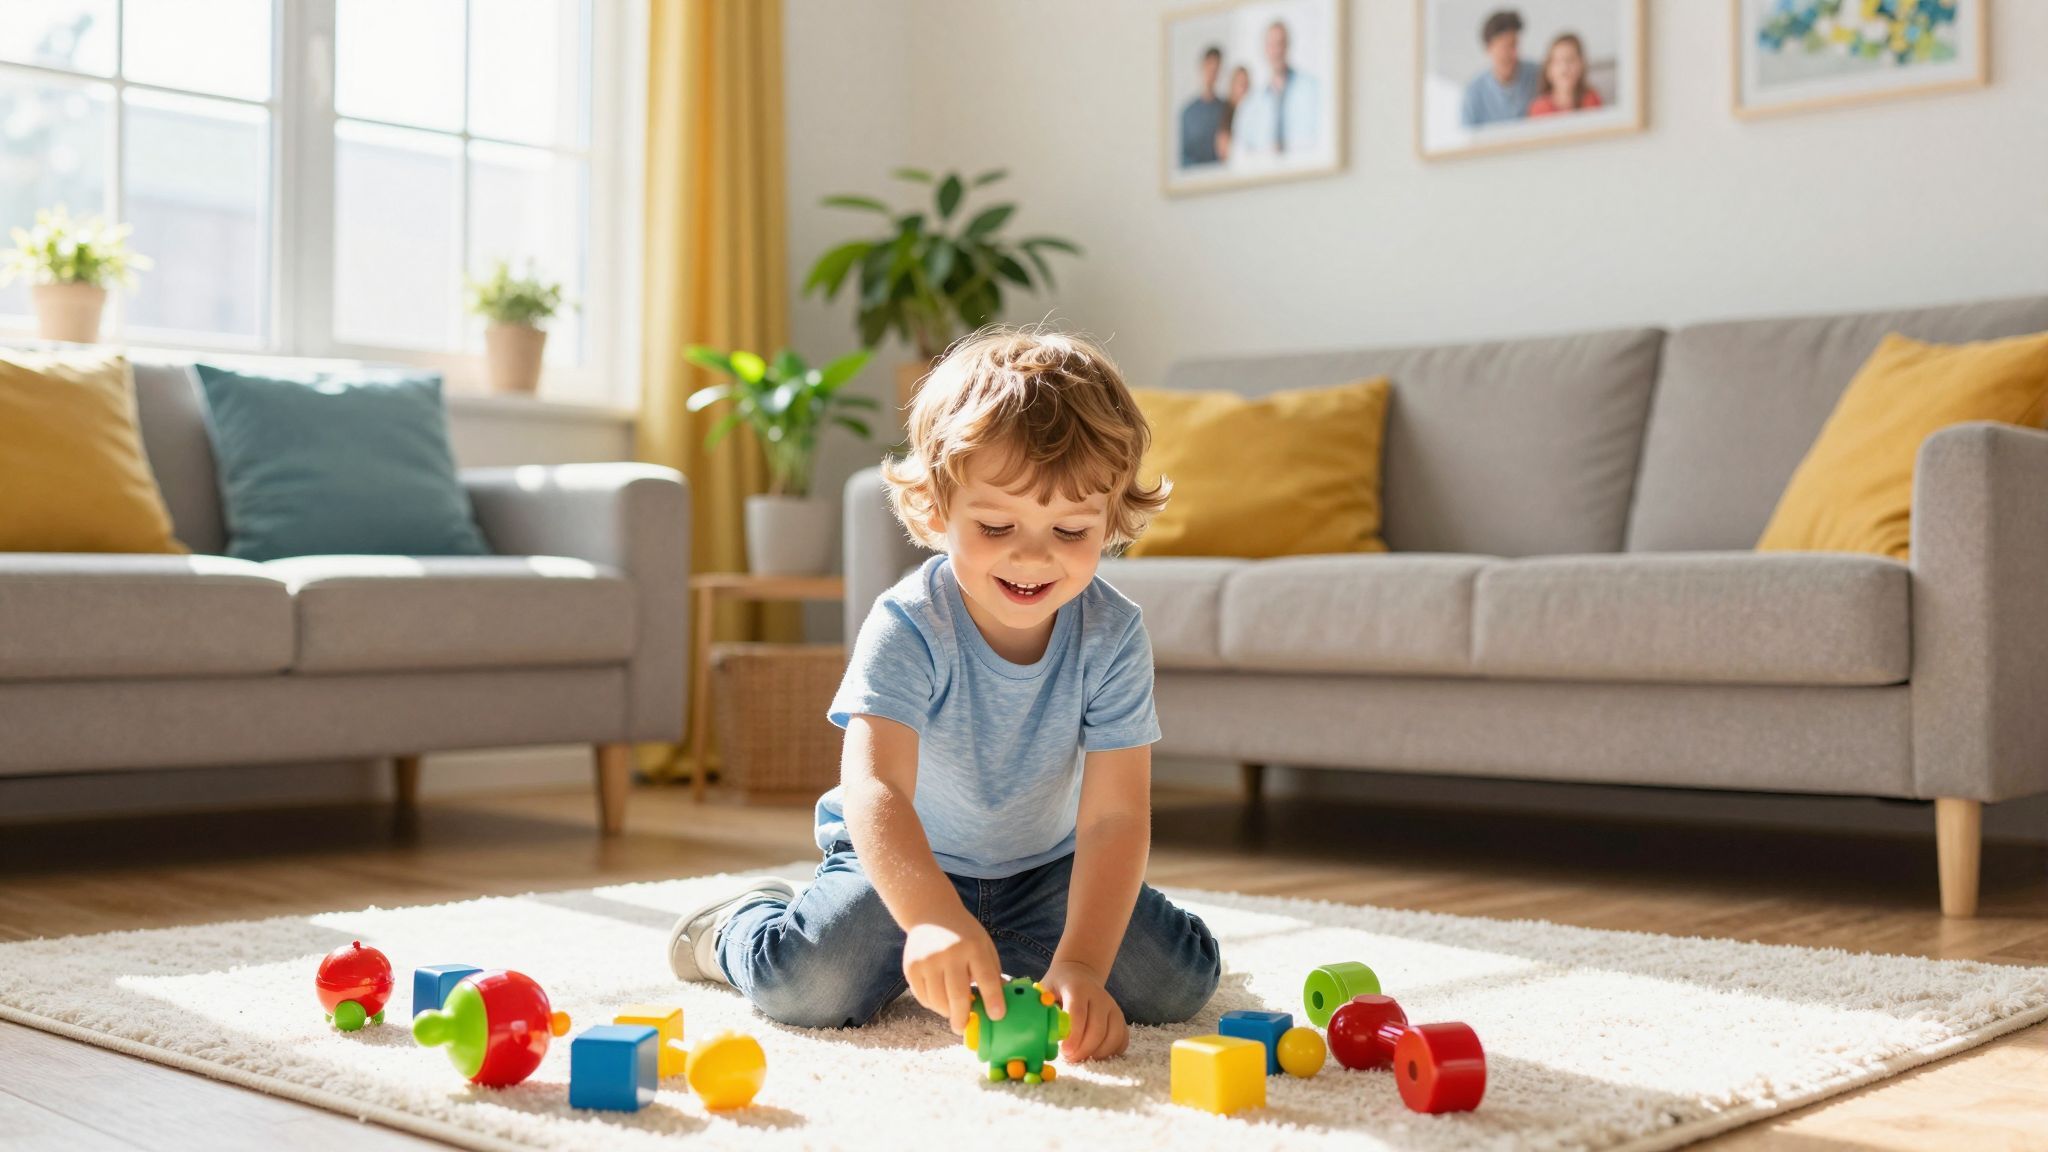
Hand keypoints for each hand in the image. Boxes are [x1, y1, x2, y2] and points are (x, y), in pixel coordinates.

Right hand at [901, 916, 1005, 1033]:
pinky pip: (923, 997)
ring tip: (952, 1011)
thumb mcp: (983, 945)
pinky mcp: (911, 967)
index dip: (993, 1000)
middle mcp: (949, 953)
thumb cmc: (963, 935)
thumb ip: (992, 972)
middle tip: (963, 1028)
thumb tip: (999, 1005)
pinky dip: (932, 1003)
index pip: (986, 978)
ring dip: (946, 1011)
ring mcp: (928, 961)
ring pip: (938, 1001)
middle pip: (957, 996)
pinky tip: (939, 997)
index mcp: (973, 947)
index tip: (997, 1016)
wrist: (931, 914)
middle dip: (963, 1017)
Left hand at [1042, 958, 1126, 1061]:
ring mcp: (1112, 1007)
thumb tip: (1035, 1031)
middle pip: (1097, 1029)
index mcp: (1077, 988)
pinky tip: (1095, 1054)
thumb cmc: (1057, 987)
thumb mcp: (1044, 990)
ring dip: (1097, 1053)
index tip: (1065, 1051)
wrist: (1079, 973)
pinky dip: (1111, 1052)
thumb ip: (1041, 1009)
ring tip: (1080, 1057)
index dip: (1073, 1035)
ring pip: (1113, 1036)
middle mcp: (1099, 997)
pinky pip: (1122, 1040)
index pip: (1078, 1013)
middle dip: (1083, 1049)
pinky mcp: (1120, 1018)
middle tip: (1069, 1058)